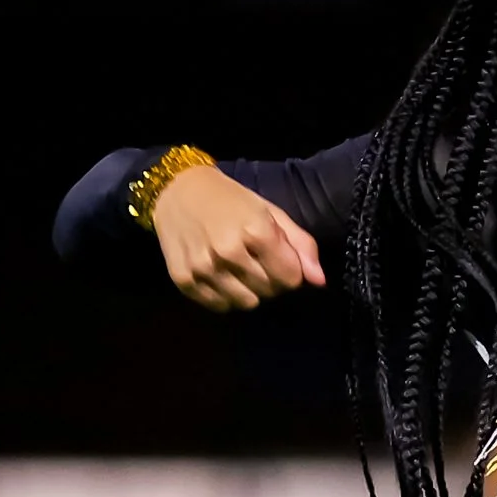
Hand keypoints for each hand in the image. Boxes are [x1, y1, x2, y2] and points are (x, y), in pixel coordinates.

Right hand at [151, 163, 323, 311]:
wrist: (176, 190)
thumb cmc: (231, 201)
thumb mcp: (270, 213)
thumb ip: (301, 245)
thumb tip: (320, 281)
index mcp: (255, 231)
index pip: (291, 279)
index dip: (289, 271)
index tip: (278, 259)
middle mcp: (228, 251)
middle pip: (270, 292)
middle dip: (270, 280)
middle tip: (256, 261)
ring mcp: (204, 267)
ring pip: (247, 303)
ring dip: (249, 291)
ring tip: (238, 269)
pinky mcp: (184, 279)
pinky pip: (220, 307)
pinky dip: (225, 296)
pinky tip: (219, 275)